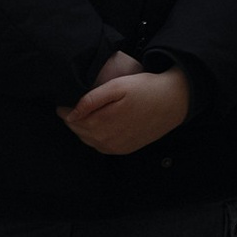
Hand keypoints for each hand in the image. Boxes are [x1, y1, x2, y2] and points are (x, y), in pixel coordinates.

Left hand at [58, 60, 191, 155]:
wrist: (174, 101)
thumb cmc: (146, 89)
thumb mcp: (118, 86)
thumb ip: (92, 100)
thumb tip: (71, 113)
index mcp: (104, 124)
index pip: (73, 122)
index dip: (65, 112)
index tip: (61, 104)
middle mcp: (108, 141)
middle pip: (80, 132)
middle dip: (73, 121)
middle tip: (70, 108)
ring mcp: (117, 148)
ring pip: (89, 141)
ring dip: (83, 129)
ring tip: (83, 115)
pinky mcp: (125, 149)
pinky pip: (101, 146)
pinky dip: (94, 137)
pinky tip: (97, 125)